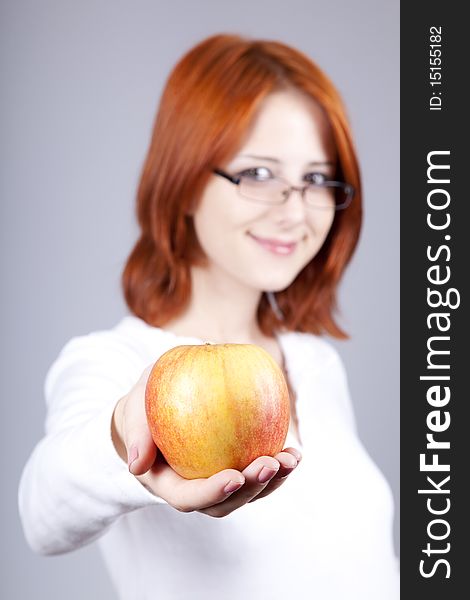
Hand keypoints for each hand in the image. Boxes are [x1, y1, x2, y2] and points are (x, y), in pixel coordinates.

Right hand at [112, 365, 301, 517]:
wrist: (156, 405)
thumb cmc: (144, 404)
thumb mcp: (133, 408)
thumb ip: (135, 432)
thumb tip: (137, 464)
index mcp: (166, 482)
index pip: (188, 497)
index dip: (211, 493)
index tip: (234, 477)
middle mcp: (194, 488)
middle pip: (224, 503)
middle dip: (250, 489)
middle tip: (270, 464)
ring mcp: (217, 479)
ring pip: (247, 493)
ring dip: (272, 482)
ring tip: (291, 459)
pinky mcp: (235, 466)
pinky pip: (257, 472)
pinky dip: (277, 466)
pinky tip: (294, 451)